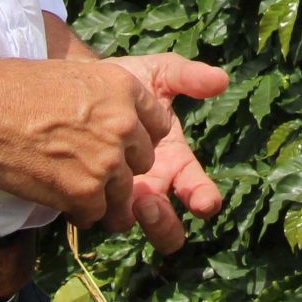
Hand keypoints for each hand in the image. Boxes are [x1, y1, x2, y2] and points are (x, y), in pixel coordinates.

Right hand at [0, 57, 174, 227]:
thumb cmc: (19, 88)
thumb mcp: (77, 76)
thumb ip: (110, 99)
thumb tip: (125, 122)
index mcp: (125, 88)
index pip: (158, 125)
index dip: (136, 137)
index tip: (118, 142)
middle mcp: (124, 124)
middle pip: (144, 162)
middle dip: (121, 166)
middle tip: (86, 161)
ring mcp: (107, 161)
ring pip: (123, 193)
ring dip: (100, 192)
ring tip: (66, 178)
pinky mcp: (85, 193)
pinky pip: (95, 214)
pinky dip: (77, 210)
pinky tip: (55, 191)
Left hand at [103, 52, 230, 251]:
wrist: (79, 85)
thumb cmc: (127, 81)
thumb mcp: (159, 73)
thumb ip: (188, 76)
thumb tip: (222, 79)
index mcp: (176, 161)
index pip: (198, 190)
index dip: (204, 199)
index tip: (203, 202)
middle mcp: (153, 185)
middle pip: (167, 228)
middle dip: (162, 223)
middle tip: (148, 202)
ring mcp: (121, 194)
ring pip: (131, 225)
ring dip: (129, 219)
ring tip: (122, 198)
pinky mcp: (90, 195)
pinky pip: (94, 212)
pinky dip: (93, 206)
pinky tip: (86, 187)